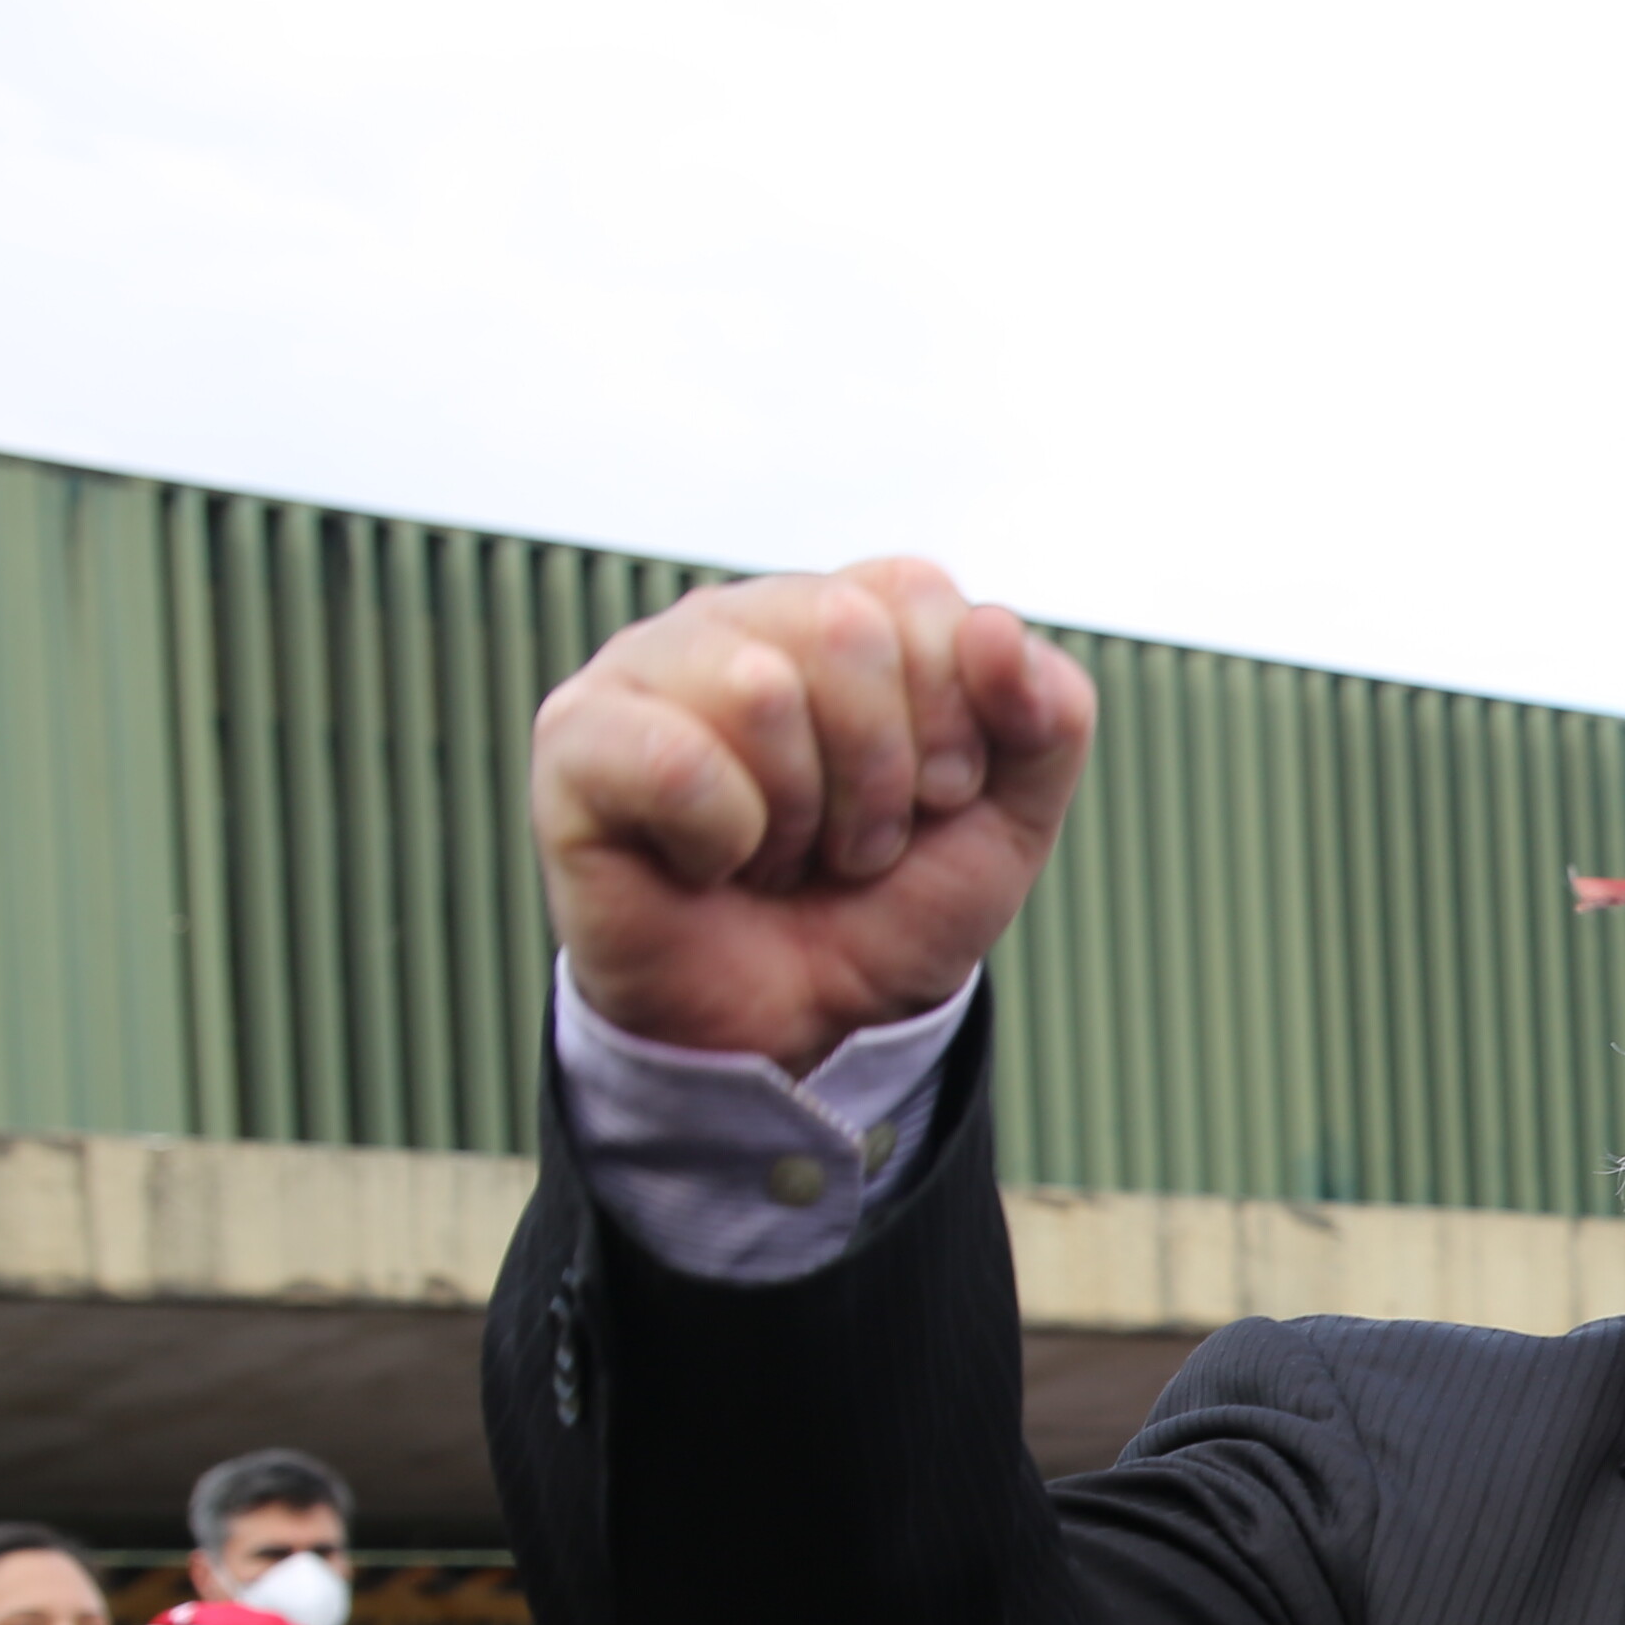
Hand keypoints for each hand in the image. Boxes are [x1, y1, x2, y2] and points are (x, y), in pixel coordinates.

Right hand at [531, 560, 1096, 1075]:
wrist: (803, 1027)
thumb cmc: (886, 906)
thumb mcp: (1009, 818)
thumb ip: (1048, 715)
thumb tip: (996, 630)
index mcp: (839, 611)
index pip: (919, 596)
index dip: (953, 717)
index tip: (933, 797)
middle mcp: (737, 619)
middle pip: (848, 631)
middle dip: (882, 776)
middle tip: (851, 842)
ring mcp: (645, 668)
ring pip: (762, 690)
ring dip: (802, 817)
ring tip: (779, 856)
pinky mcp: (575, 739)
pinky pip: (677, 762)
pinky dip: (721, 841)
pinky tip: (707, 863)